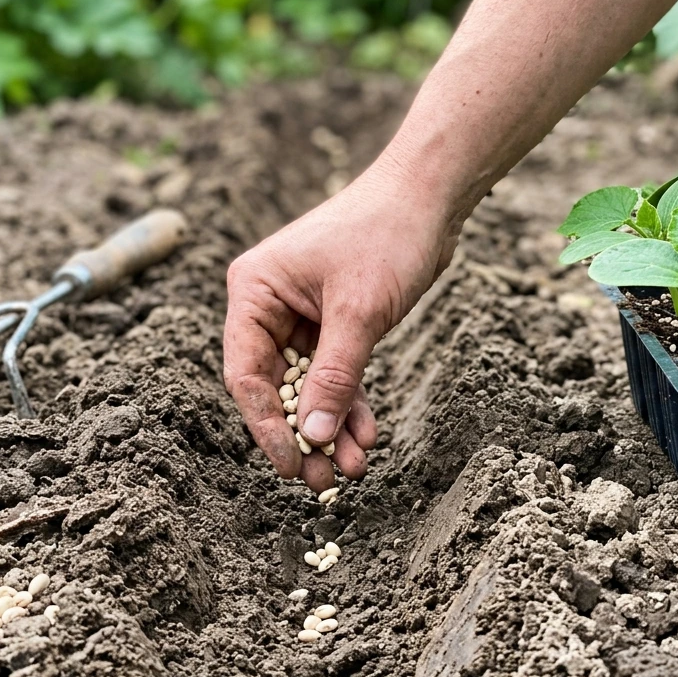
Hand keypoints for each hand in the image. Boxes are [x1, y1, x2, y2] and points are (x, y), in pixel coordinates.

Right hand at [223, 162, 458, 489]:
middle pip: (275, 386)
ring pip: (308, 386)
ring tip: (353, 467)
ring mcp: (301, 314)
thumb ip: (334, 377)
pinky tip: (366, 435)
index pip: (246, 373)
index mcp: (254, 291)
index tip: (292, 464)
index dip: (267, 425)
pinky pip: (335, 373)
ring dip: (330, 426)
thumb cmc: (387, 235)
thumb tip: (312, 437)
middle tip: (322, 480)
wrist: (430, 196)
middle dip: (303, 433)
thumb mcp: (359, 312)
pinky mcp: (334, 321)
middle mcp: (269, 304)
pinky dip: (350, 403)